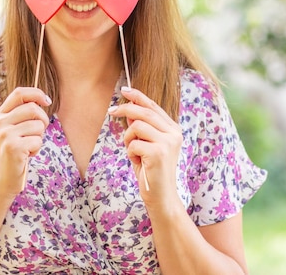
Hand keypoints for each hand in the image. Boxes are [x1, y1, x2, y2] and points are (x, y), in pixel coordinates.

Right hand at [0, 87, 50, 196]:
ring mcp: (5, 134)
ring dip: (39, 138)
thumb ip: (22, 115)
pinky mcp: (13, 147)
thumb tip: (43, 100)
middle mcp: (0, 122)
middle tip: (37, 133)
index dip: (36, 93)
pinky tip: (26, 155)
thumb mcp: (12, 130)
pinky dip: (37, 149)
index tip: (47, 101)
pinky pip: (38, 140)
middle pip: (33, 108)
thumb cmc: (13, 154)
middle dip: (42, 120)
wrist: (1, 180)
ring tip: (28, 147)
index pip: (19, 93)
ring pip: (38, 125)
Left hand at [108, 86, 182, 202]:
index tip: (125, 90)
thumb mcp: (146, 145)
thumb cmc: (152, 171)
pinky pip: (133, 143)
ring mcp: (168, 143)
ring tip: (134, 152)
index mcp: (173, 130)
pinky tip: (138, 162)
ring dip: (128, 139)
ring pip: (136, 126)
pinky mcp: (158, 153)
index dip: (138, 96)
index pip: (154, 106)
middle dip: (125, 109)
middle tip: (111, 112)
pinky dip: (130, 152)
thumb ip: (142, 128)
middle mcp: (174, 133)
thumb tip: (129, 110)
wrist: (161, 196)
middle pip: (144, 112)